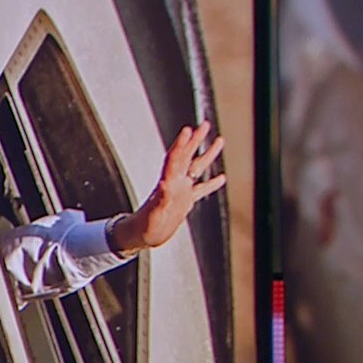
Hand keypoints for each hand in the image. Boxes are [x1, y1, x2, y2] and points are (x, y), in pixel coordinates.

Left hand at [110, 121, 227, 253]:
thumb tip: (165, 185)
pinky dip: (211, 183)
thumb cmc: (144, 228)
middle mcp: (174, 184)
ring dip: (206, 154)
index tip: (188, 130)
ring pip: (196, 168)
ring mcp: (180, 191)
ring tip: (218, 140)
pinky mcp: (184, 202)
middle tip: (204, 125)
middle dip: (195, 141)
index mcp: (167, 184)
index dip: (181, 144)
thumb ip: (160, 200)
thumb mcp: (153, 215)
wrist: (141, 237)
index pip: (175, 159)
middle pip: (186, 157)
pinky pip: (200, 189)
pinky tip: (221, 178)